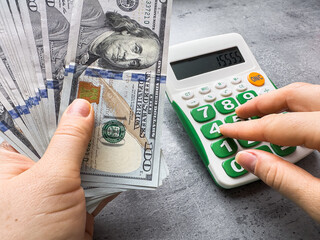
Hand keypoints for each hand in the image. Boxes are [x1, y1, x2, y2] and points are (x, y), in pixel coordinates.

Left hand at [0, 99, 114, 239]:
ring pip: (78, 154)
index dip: (56, 98)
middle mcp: (28, 167)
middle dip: (85, 119)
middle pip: (58, 133)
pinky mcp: (71, 197)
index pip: (31, 116)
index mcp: (7, 158)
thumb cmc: (28, 235)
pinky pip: (90, 174)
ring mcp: (52, 183)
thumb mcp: (50, 181)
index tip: (80, 83)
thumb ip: (68, 141)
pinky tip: (123, 154)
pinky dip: (107, 167)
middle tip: (107, 99)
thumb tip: (81, 107)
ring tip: (120, 122)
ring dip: (100, 143)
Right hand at [220, 82, 319, 221]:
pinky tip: (289, 125)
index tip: (226, 130)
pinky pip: (319, 107)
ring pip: (309, 95)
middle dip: (261, 103)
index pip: (278, 126)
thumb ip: (283, 179)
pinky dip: (298, 111)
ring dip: (279, 103)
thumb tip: (248, 160)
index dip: (246, 130)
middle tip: (238, 112)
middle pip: (295, 95)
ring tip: (258, 114)